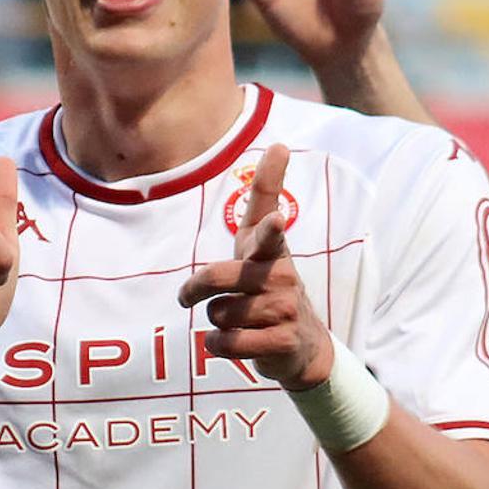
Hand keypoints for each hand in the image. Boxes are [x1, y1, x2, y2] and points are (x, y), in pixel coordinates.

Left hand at [177, 144, 332, 390]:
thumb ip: (265, 196)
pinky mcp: (281, 343)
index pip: (270, 233)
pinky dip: (218, 345)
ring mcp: (285, 310)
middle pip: (218, 278)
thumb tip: (279, 143)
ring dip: (216, 320)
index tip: (276, 220)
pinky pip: (227, 343)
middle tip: (187, 296)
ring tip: (237, 320)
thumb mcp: (262, 240)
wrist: (302, 345)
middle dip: (196, 289)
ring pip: (218, 314)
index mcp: (273, 250)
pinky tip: (232, 342)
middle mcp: (282, 277)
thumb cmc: (269, 282)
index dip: (270, 227)